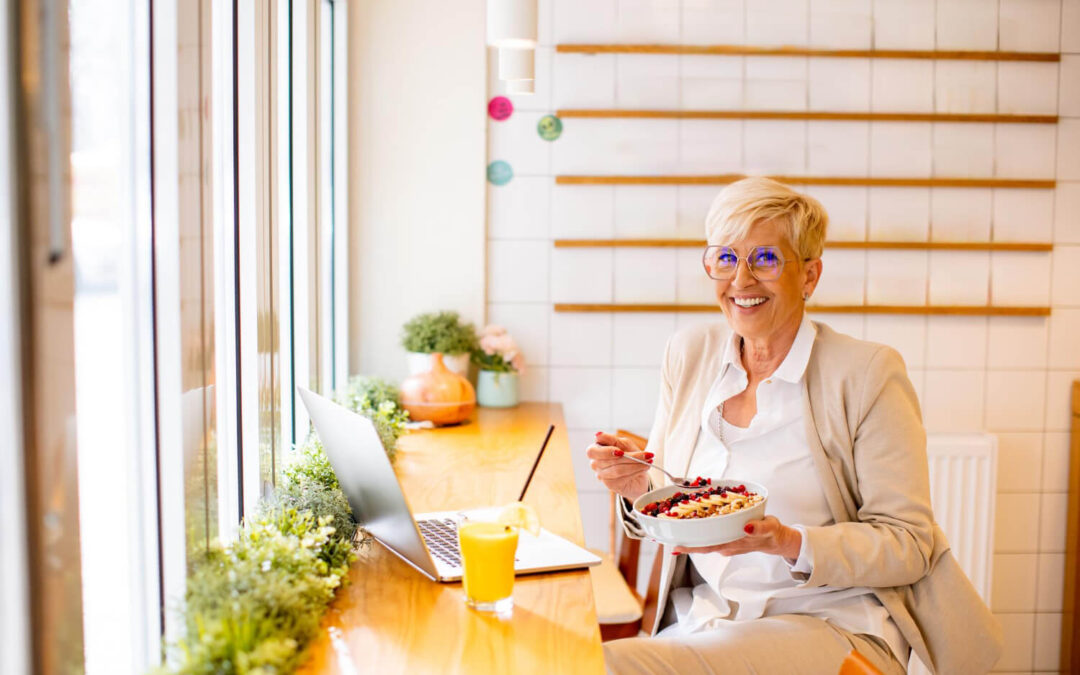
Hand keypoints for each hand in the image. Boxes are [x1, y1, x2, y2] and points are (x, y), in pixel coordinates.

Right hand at [586, 432, 652, 501]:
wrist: (637, 474)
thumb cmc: (628, 455)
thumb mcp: (624, 444)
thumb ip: (612, 440)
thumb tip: (598, 434)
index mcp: (595, 450)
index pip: (592, 451)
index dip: (606, 452)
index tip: (621, 451)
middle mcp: (595, 464)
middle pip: (609, 461)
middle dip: (630, 457)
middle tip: (646, 455)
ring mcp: (602, 476)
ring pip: (618, 470)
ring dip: (636, 464)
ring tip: (648, 461)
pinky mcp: (610, 485)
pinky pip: (623, 478)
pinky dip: (636, 471)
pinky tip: (644, 468)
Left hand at [671, 516, 801, 559]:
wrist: (777, 539)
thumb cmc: (773, 532)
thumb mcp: (769, 527)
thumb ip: (759, 528)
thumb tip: (746, 528)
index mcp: (732, 543)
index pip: (706, 547)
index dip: (690, 547)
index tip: (674, 545)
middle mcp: (726, 545)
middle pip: (700, 545)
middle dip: (683, 541)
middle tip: (664, 535)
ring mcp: (726, 543)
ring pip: (704, 541)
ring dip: (690, 536)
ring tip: (672, 528)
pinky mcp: (727, 538)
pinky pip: (710, 536)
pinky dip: (700, 530)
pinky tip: (692, 523)